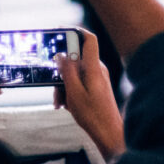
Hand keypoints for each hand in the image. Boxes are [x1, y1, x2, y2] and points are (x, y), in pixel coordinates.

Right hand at [54, 28, 124, 159]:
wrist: (108, 132)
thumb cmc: (93, 115)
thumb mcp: (74, 93)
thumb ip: (67, 72)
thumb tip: (60, 54)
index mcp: (94, 67)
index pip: (89, 39)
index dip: (75, 31)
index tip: (60, 31)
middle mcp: (98, 69)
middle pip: (76, 60)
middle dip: (62, 72)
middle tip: (55, 90)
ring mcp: (98, 77)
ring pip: (75, 73)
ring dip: (64, 86)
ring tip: (61, 103)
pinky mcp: (97, 86)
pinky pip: (80, 82)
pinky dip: (71, 91)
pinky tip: (67, 105)